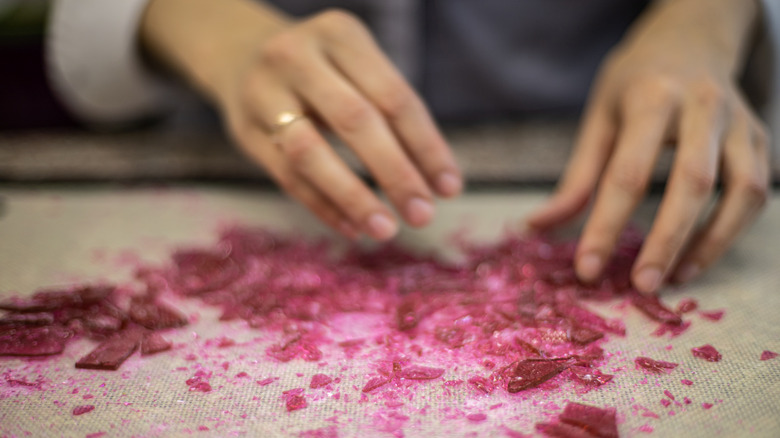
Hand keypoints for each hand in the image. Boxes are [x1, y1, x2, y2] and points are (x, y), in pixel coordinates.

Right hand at [142, 1, 461, 240]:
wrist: (238, 53)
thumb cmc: (321, 69)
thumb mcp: (355, 66)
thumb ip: (391, 112)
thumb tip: (437, 181)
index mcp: (340, 34)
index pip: (394, 97)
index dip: (426, 146)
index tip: (450, 188)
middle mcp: (297, 56)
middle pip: (356, 120)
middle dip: (395, 173)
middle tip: (422, 214)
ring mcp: (264, 92)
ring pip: (311, 152)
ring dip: (353, 196)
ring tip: (385, 230)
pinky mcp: (244, 130)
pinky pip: (286, 176)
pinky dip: (322, 205)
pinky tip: (351, 227)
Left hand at [528, 0, 768, 292]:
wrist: (690, 39)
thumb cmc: (634, 84)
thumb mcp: (597, 119)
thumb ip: (576, 177)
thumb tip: (537, 227)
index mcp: (650, 99)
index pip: (627, 174)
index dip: (606, 226)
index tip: (587, 270)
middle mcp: (702, 106)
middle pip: (691, 185)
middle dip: (664, 242)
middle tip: (640, 285)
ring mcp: (738, 122)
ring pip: (738, 192)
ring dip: (708, 244)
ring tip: (673, 279)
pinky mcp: (759, 138)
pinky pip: (755, 193)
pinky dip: (730, 232)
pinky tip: (697, 257)